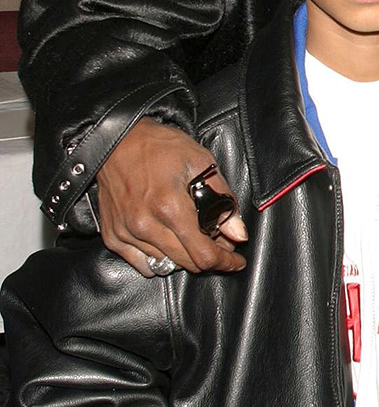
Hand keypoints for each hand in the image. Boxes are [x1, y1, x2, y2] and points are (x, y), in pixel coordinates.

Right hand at [96, 118, 247, 274]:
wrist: (117, 141)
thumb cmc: (160, 147)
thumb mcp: (201, 162)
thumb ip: (223, 200)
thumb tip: (237, 234)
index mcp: (170, 207)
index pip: (204, 254)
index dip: (225, 262)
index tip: (236, 261)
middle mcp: (146, 225)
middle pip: (187, 263)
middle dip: (208, 256)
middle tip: (217, 241)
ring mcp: (127, 233)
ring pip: (166, 265)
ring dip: (184, 255)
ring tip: (190, 234)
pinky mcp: (113, 236)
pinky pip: (142, 264)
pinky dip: (159, 258)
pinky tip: (166, 240)